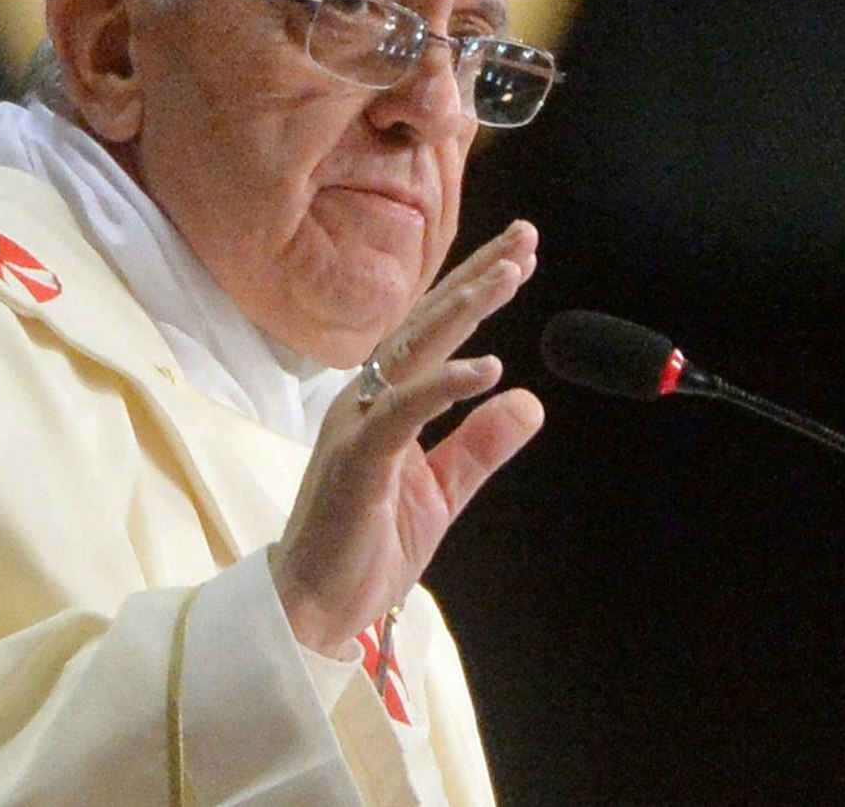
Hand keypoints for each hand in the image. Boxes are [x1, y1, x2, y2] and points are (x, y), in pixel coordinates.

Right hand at [269, 219, 543, 657]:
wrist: (316, 605)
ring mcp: (359, 423)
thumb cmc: (366, 544)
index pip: (437, 332)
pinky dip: (445, 385)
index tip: (520, 256)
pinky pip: (405, 410)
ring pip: (415, 350)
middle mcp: (368, 397)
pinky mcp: (358, 458)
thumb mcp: (442, 490)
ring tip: (508, 276)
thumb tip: (528, 398)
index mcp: (386, 400)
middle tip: (524, 238)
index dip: (476, 290)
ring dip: (464, 309)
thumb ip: (481, 443)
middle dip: (477, 277)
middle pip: (428, 322)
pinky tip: (486, 367)